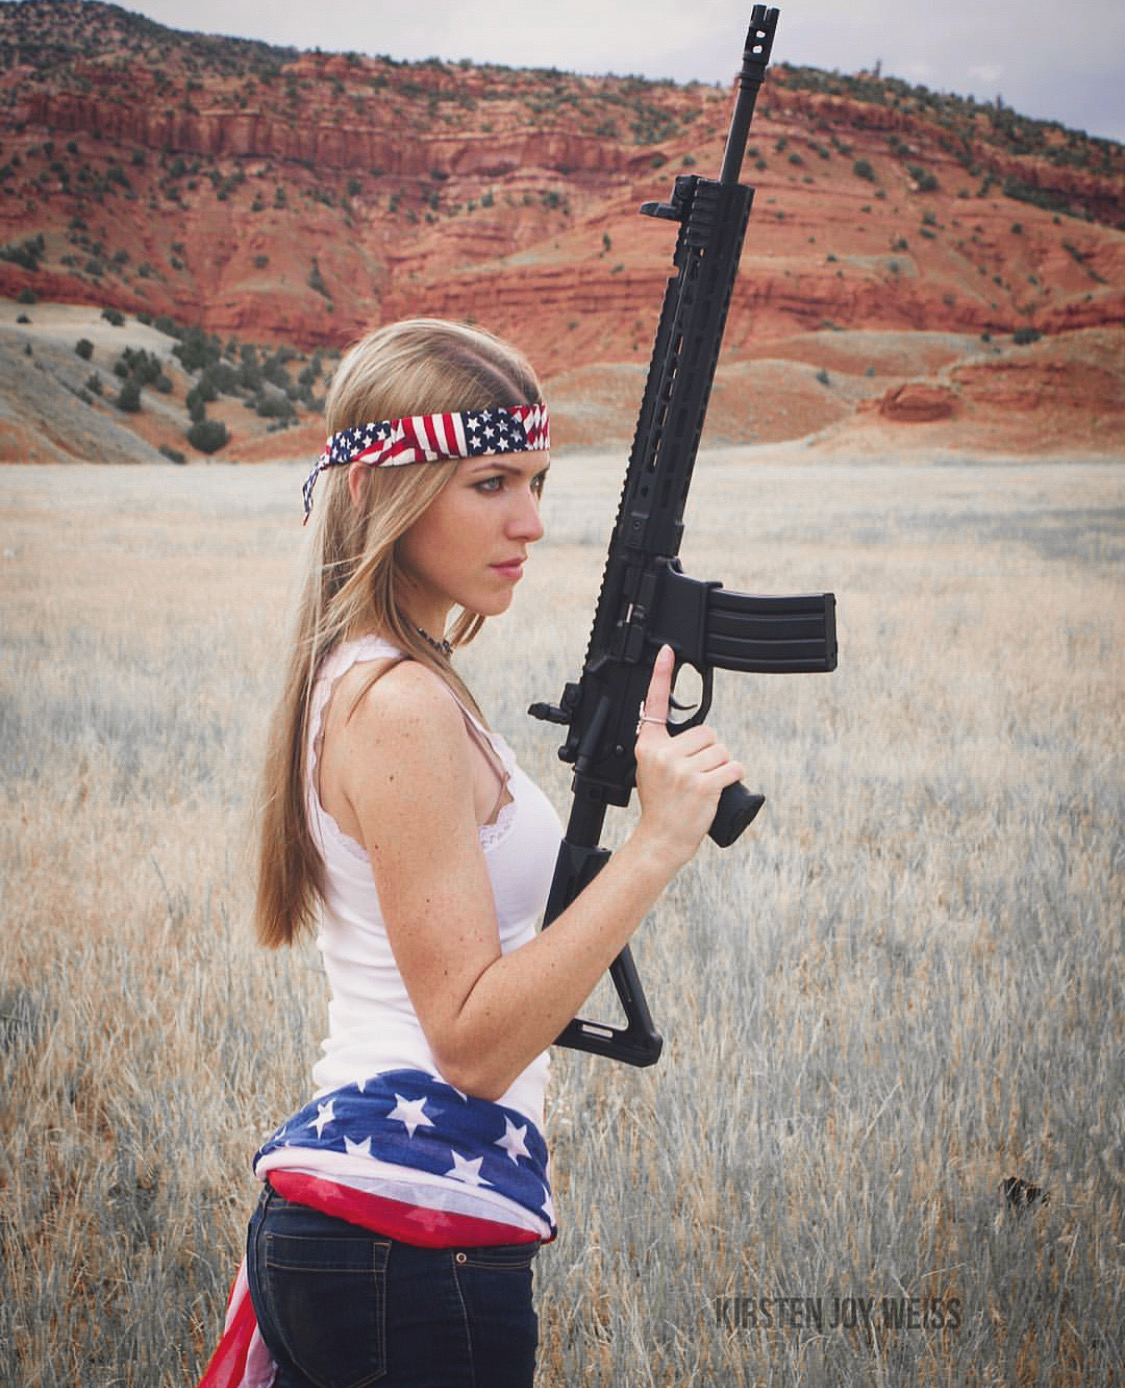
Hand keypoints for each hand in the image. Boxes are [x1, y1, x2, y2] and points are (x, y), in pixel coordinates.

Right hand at [632, 646, 743, 870]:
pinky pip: (733, 767)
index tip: (668, 651)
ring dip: (722, 766)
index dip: (662, 675)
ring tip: (706, 784)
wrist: (662, 838)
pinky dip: (734, 776)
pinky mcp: (703, 784)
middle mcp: (663, 754)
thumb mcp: (650, 770)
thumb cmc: (661, 805)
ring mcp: (682, 769)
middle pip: (706, 732)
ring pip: (722, 750)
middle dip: (710, 752)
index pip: (655, 704)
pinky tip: (720, 788)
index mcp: (648, 746)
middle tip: (696, 775)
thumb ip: (665, 748)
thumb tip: (695, 734)